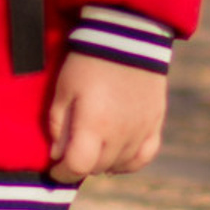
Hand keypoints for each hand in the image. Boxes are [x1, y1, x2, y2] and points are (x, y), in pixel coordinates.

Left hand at [47, 52, 167, 181]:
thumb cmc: (88, 61)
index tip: (54, 169)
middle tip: (70, 154)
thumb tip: (57, 155)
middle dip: (79, 165)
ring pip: (119, 165)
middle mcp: (120, 134)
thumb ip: (58, 124)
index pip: (77, 167)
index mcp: (94, 125)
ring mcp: (140, 130)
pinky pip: (143, 157)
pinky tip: (117, 157)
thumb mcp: (64, 89)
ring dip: (102, 163)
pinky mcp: (155, 123)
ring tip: (91, 150)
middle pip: (97, 168)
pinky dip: (128, 162)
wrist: (128, 36)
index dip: (62, 173)